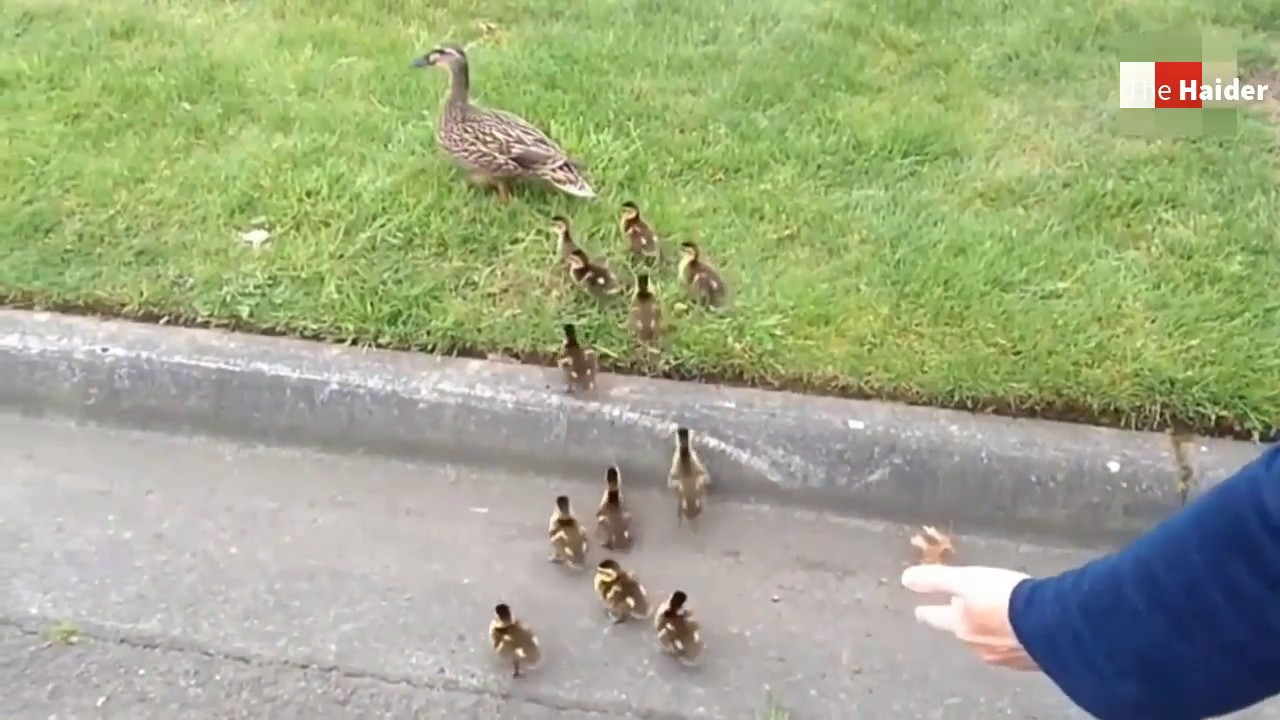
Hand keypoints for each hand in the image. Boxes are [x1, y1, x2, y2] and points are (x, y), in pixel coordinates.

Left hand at [901, 564, 1038, 670]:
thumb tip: (905, 579)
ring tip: (994, 620)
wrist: (1050, 624)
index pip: (935, 617)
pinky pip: (1012, 649)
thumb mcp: (965, 580)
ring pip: (986, 642)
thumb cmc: (1003, 598)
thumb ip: (935, 580)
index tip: (920, 611)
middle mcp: (976, 645)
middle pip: (961, 632)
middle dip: (960, 623)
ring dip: (987, 631)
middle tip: (962, 614)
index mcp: (959, 625)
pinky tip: (1021, 633)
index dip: (927, 611)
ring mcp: (1002, 657)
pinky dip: (1011, 639)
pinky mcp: (1028, 661)